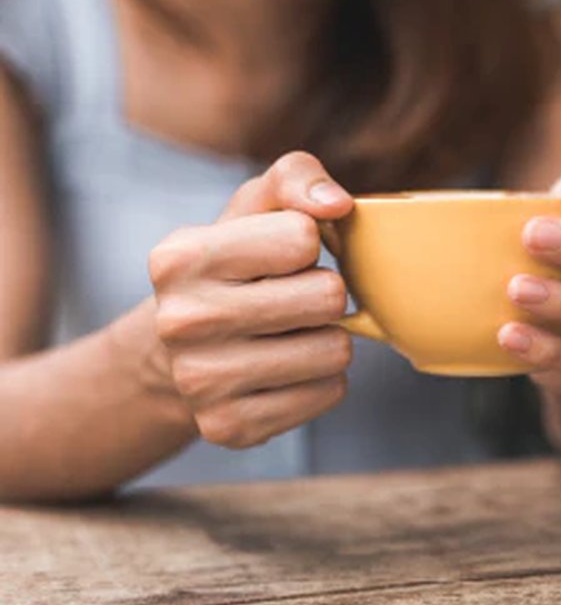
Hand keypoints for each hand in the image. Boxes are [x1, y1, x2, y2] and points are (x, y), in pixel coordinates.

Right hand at [149, 152, 355, 448]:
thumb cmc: (234, 265)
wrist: (179, 351)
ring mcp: (200, 382)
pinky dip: (322, 380)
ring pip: (335, 350)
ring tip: (288, 334)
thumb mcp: (255, 207)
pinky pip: (330, 393)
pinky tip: (284, 370)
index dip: (307, 244)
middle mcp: (180, 321)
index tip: (280, 257)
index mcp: (180, 257)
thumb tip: (338, 204)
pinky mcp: (229, 427)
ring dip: (327, 339)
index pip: (304, 236)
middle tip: (291, 300)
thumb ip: (297, 178)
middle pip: (328, 296)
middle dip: (325, 293)